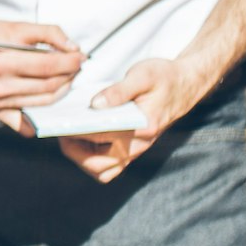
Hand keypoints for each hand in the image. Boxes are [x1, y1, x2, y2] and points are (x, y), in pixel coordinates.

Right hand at [0, 17, 81, 126]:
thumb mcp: (14, 26)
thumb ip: (47, 33)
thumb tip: (73, 48)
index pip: (48, 66)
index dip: (71, 61)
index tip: (81, 56)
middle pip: (48, 86)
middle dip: (70, 75)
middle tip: (77, 65)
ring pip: (43, 102)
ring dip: (62, 90)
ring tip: (67, 77)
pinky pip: (24, 124)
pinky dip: (40, 117)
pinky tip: (48, 101)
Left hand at [59, 53, 202, 182]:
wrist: (185, 84)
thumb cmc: (164, 77)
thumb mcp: (143, 75)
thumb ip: (118, 91)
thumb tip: (94, 105)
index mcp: (142, 127)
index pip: (101, 136)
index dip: (75, 132)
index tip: (59, 123)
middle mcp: (139, 145)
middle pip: (100, 166)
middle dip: (74, 153)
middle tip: (61, 131)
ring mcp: (136, 150)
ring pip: (103, 170)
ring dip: (82, 159)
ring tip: (69, 135)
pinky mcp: (132, 149)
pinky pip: (109, 165)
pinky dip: (91, 157)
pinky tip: (81, 137)